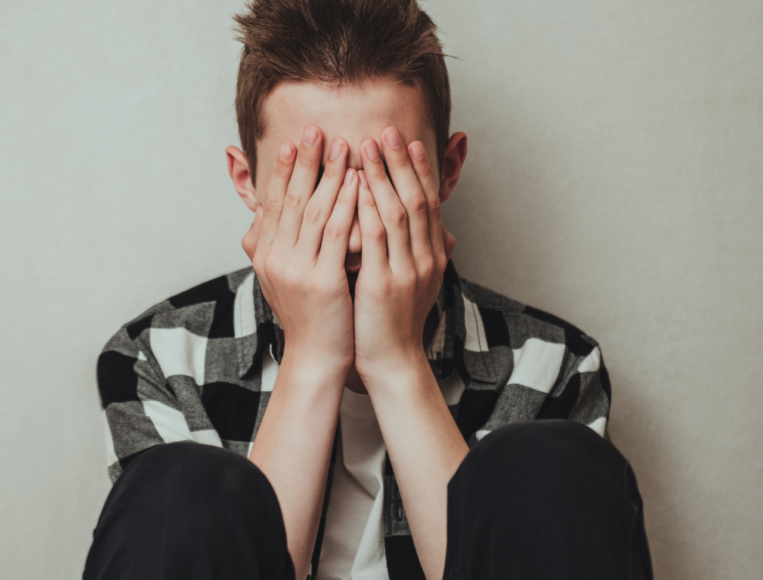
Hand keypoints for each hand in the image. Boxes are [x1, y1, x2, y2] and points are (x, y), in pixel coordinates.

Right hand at [242, 125, 358, 373]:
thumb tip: (263, 216)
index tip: (293, 142)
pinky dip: (348, 205)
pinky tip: (358, 183)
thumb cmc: (308, 316)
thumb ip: (274, 245)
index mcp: (265, 255)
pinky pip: (336, 235)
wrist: (316, 357)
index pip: (274, 203)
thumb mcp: (281, 279)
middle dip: (306, 162)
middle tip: (316, 129)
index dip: (284, 171)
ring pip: (315, 211)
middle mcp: (276, 259)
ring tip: (343, 145)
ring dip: (330, 175)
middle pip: (292, 200)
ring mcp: (298, 270)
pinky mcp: (322, 282)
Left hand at [353, 127, 455, 381]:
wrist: (393, 362)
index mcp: (432, 255)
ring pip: (398, 212)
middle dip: (401, 163)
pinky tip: (355, 187)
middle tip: (388, 130)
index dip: (418, 170)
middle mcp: (426, 258)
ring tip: (369, 146)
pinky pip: (376, 239)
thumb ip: (415, 252)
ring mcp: (407, 271)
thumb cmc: (394, 321)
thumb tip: (432, 229)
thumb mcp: (413, 283)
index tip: (408, 142)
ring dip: (383, 176)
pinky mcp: (384, 284)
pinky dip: (366, 208)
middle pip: (417, 199)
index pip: (429, 203)